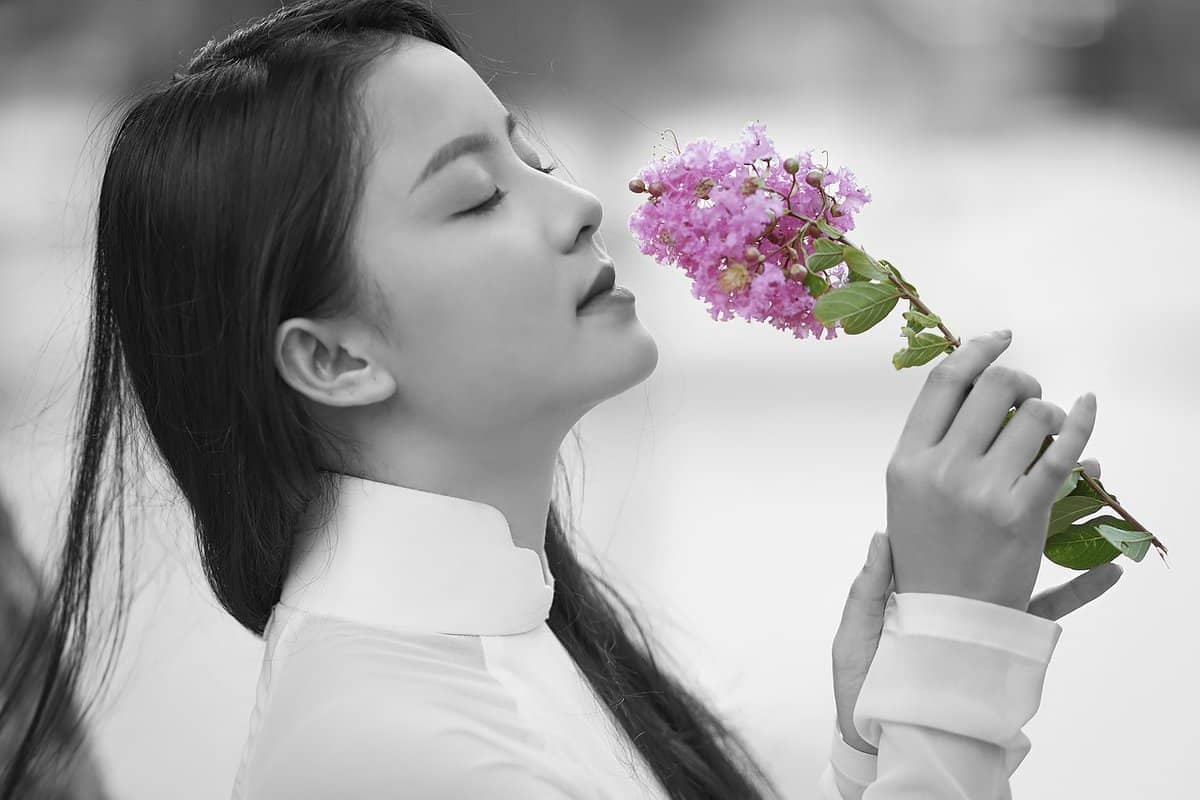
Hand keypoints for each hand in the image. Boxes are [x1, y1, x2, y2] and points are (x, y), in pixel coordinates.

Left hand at [832, 456, 1121, 754]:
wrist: (884, 730)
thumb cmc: (862, 677)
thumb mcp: (859, 628)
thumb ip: (871, 586)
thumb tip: (880, 535)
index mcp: (918, 576)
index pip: (947, 523)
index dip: (971, 490)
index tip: (994, 457)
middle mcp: (956, 584)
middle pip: (998, 531)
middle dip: (1032, 497)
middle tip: (1066, 466)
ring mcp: (985, 608)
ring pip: (1032, 559)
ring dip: (1067, 529)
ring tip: (1097, 500)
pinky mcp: (1007, 640)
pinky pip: (1049, 610)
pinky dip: (1080, 589)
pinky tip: (1107, 569)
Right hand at [884, 329, 1097, 610]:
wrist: (946, 620)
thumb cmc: (926, 556)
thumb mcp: (908, 494)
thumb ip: (932, 443)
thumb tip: (971, 386)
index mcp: (906, 461)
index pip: (943, 382)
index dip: (975, 350)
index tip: (998, 340)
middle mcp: (941, 469)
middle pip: (993, 386)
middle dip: (1019, 380)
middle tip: (1027, 395)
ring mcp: (981, 491)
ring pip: (1034, 414)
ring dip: (1049, 412)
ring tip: (1047, 429)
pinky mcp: (1022, 514)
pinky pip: (1061, 453)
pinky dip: (1082, 423)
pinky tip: (1087, 409)